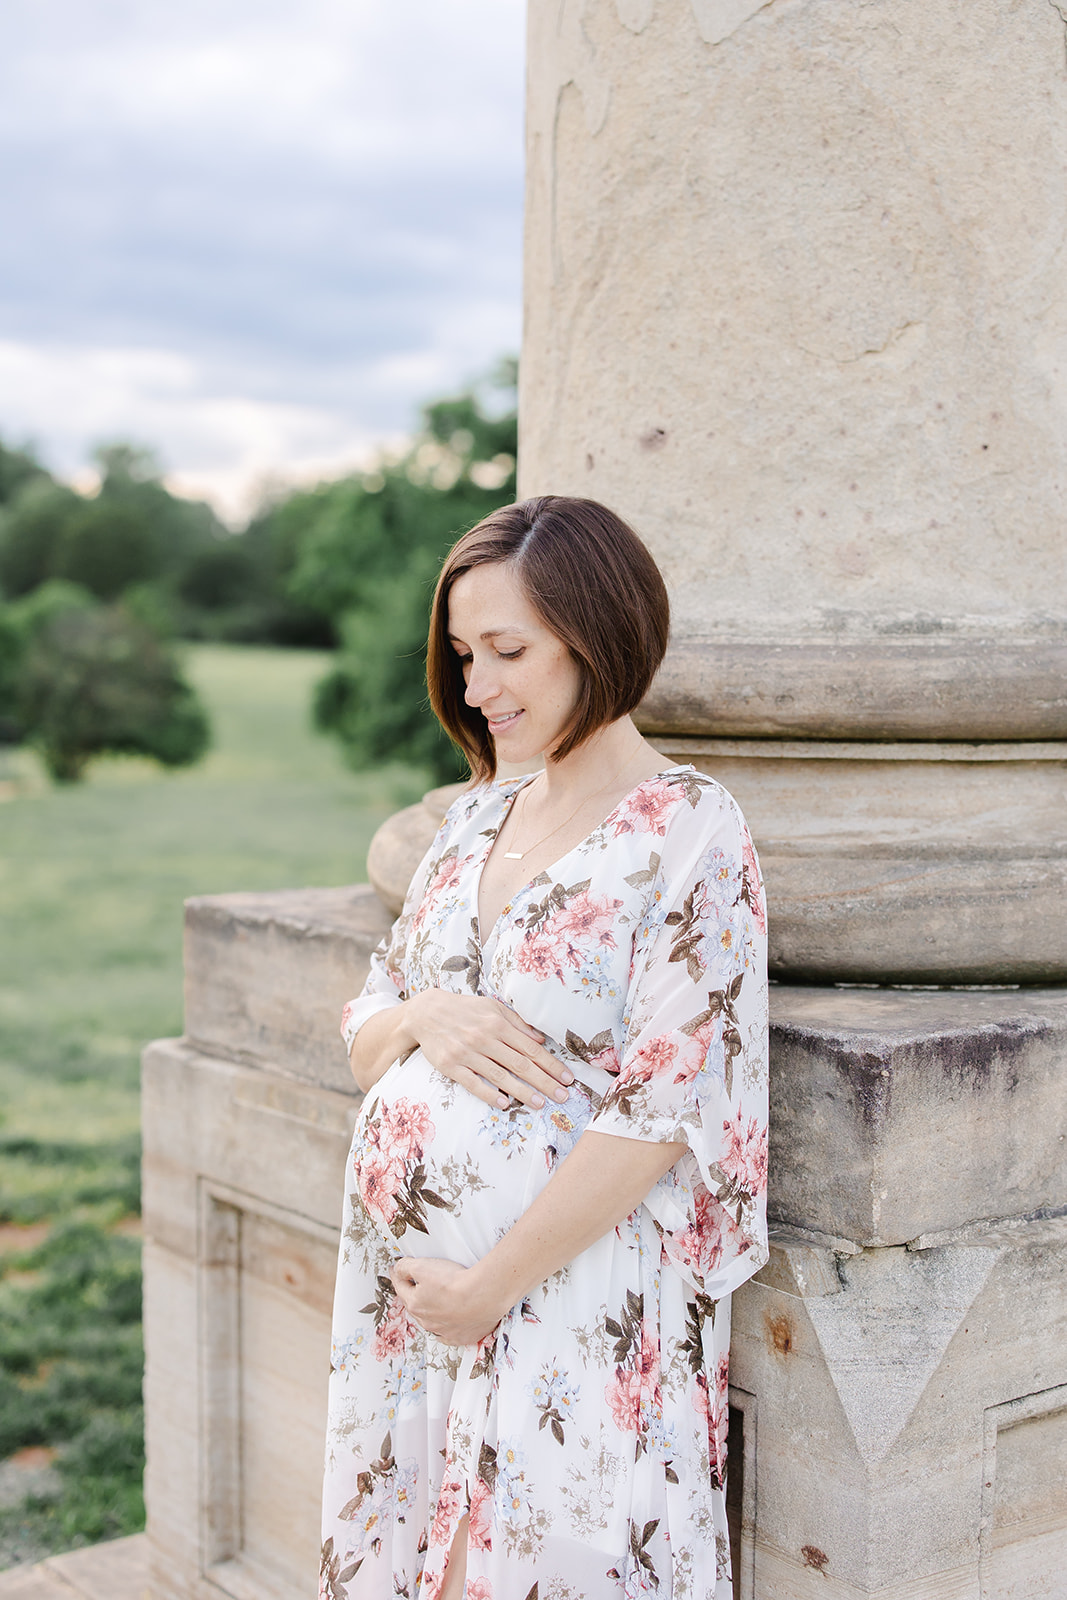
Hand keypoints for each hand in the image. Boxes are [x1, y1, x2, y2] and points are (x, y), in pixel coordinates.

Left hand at [392, 1256, 505, 1345]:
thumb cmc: (454, 1282)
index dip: (398, 1276)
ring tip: (434, 1301)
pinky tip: (449, 1322)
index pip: (401, 1288)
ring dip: (431, 1311)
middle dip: (413, 1295)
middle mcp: (427, 1321)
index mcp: (415, 1304)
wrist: (482, 1296)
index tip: (395, 1271)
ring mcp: (444, 1331)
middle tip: (414, 1285)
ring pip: (431, 1322)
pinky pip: (449, 1335)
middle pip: (415, 1306)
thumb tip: (397, 1270)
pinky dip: (447, 1328)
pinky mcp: (461, 1337)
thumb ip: (405, 1267)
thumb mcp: (422, 1266)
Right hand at [407, 989, 572, 1110]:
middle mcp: (485, 1038)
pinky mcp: (451, 1066)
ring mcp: (467, 1053)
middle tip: (562, 1096)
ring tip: (540, 1103)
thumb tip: (540, 1038)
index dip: (551, 1064)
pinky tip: (505, 1104)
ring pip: (500, 1076)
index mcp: (498, 1024)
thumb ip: (517, 1023)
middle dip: (544, 1081)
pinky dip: (490, 1094)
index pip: (531, 1048)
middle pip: (520, 1064)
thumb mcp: (493, 1008)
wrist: (426, 1013)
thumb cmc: (465, 1010)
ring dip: (522, 1092)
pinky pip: (474, 1083)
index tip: (567, 1078)